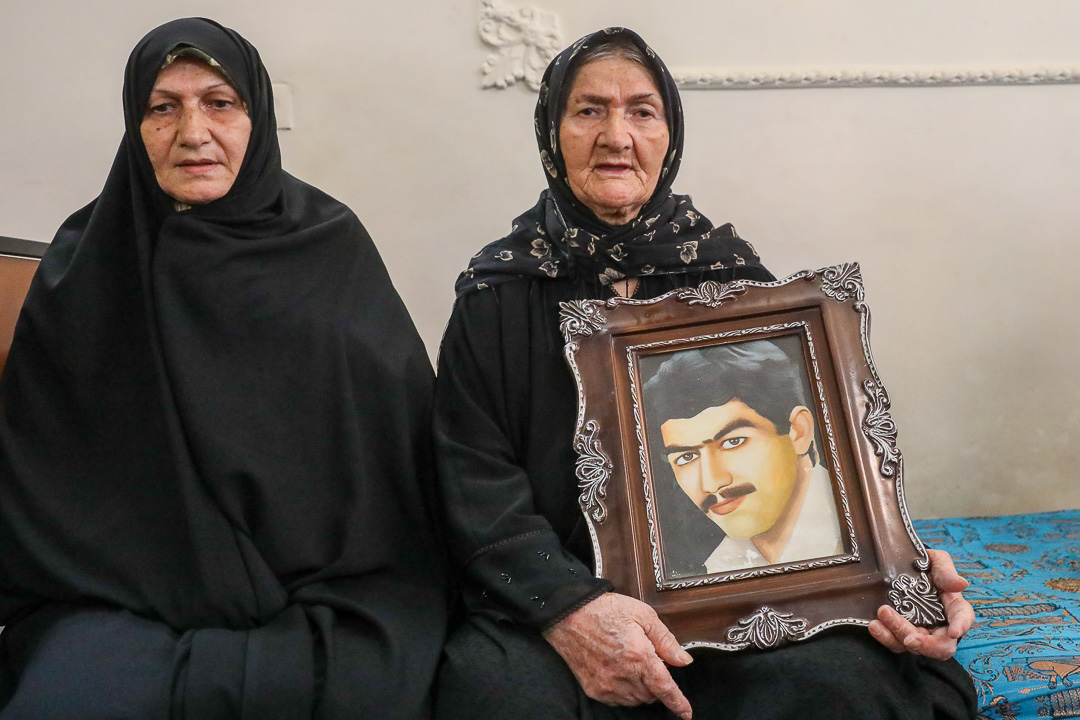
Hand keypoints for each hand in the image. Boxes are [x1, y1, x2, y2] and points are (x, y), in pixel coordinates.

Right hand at [543, 593, 693, 719]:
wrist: (568, 614)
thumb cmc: (604, 610)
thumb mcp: (642, 614)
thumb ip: (665, 640)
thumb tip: (683, 660)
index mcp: (639, 656)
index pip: (664, 688)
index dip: (678, 702)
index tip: (686, 713)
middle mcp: (623, 675)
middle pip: (650, 695)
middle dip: (656, 684)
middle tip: (649, 663)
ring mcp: (607, 684)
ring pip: (635, 700)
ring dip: (641, 689)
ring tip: (633, 666)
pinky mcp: (594, 688)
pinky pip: (617, 700)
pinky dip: (625, 692)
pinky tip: (621, 674)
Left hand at [869, 548, 974, 660]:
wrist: (899, 565)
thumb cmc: (924, 565)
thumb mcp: (936, 561)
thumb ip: (946, 572)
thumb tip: (961, 584)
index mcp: (954, 606)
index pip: (963, 618)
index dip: (961, 626)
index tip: (953, 631)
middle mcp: (939, 625)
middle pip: (940, 645)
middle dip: (925, 644)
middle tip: (909, 637)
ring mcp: (920, 631)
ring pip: (914, 645)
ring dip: (898, 634)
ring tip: (882, 616)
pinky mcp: (900, 633)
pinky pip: (895, 642)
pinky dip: (884, 637)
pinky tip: (875, 625)